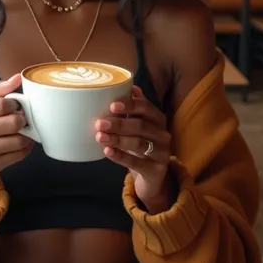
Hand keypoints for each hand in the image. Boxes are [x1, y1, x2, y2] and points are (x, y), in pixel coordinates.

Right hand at [0, 74, 33, 194]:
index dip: (15, 104)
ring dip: (26, 134)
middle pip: (12, 123)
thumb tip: (18, 77)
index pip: (2, 105)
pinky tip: (22, 142)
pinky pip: (20, 154)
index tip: (15, 106)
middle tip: (21, 119)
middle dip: (22, 119)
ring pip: (19, 140)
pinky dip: (26, 147)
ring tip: (23, 130)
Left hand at [95, 86, 172, 213]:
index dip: (130, 105)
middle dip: (119, 123)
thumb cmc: (142, 144)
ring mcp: (162, 153)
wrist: (153, 176)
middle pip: (141, 126)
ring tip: (99, 137)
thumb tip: (130, 86)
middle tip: (99, 123)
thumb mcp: (140, 125)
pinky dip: (120, 156)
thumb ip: (136, 107)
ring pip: (139, 144)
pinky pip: (136, 163)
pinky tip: (107, 152)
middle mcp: (163, 134)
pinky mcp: (156, 170)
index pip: (146, 108)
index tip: (111, 105)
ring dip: (117, 139)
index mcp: (158, 119)